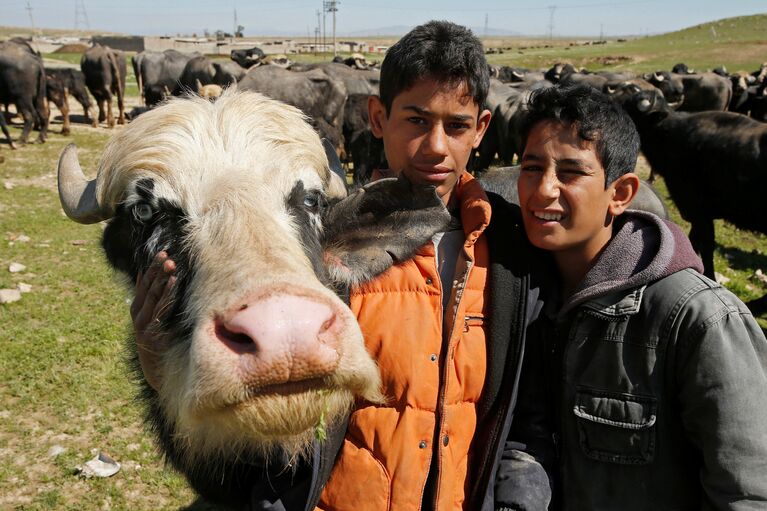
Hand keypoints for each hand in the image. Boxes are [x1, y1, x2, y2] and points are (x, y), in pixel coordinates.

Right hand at [131, 251, 175, 390]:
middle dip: (156, 269)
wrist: (158, 374)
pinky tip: (174, 281)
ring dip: (162, 278)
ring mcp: (144, 325)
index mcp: (137, 311)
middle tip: (166, 254)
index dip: (151, 268)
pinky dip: (167, 293)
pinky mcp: (152, 332)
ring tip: (171, 263)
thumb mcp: (155, 324)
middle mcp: (138, 317)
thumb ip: (155, 305)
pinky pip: (161, 308)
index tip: (161, 253)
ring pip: (152, 296)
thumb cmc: (161, 346)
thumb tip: (157, 282)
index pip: (143, 285)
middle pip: (147, 288)